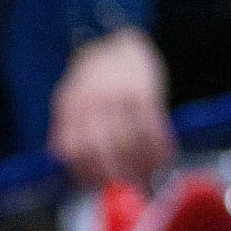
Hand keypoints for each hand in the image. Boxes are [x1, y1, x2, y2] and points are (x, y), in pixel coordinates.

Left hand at [47, 25, 174, 192]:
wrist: (119, 41)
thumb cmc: (94, 79)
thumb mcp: (71, 97)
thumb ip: (68, 128)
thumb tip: (65, 165)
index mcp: (70, 106)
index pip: (73, 151)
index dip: (86, 174)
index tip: (99, 189)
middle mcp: (92, 102)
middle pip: (102, 151)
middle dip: (116, 176)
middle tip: (127, 190)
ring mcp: (119, 96)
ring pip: (130, 144)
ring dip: (141, 167)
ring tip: (149, 179)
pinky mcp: (144, 92)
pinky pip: (153, 129)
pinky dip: (160, 149)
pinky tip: (165, 158)